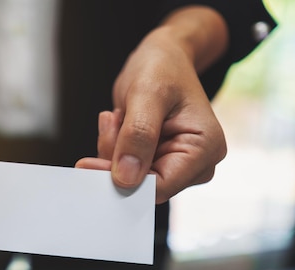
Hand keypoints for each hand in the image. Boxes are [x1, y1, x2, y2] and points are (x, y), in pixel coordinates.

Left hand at [76, 10, 227, 203]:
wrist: (162, 57)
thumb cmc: (162, 68)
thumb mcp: (147, 94)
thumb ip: (138, 135)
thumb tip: (126, 178)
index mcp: (205, 149)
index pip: (160, 187)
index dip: (123, 179)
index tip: (90, 163)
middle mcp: (195, 163)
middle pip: (142, 185)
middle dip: (116, 158)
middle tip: (112, 122)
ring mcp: (176, 163)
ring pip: (129, 177)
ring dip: (113, 149)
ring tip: (118, 116)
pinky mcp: (157, 160)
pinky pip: (124, 167)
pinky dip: (112, 147)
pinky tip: (118, 121)